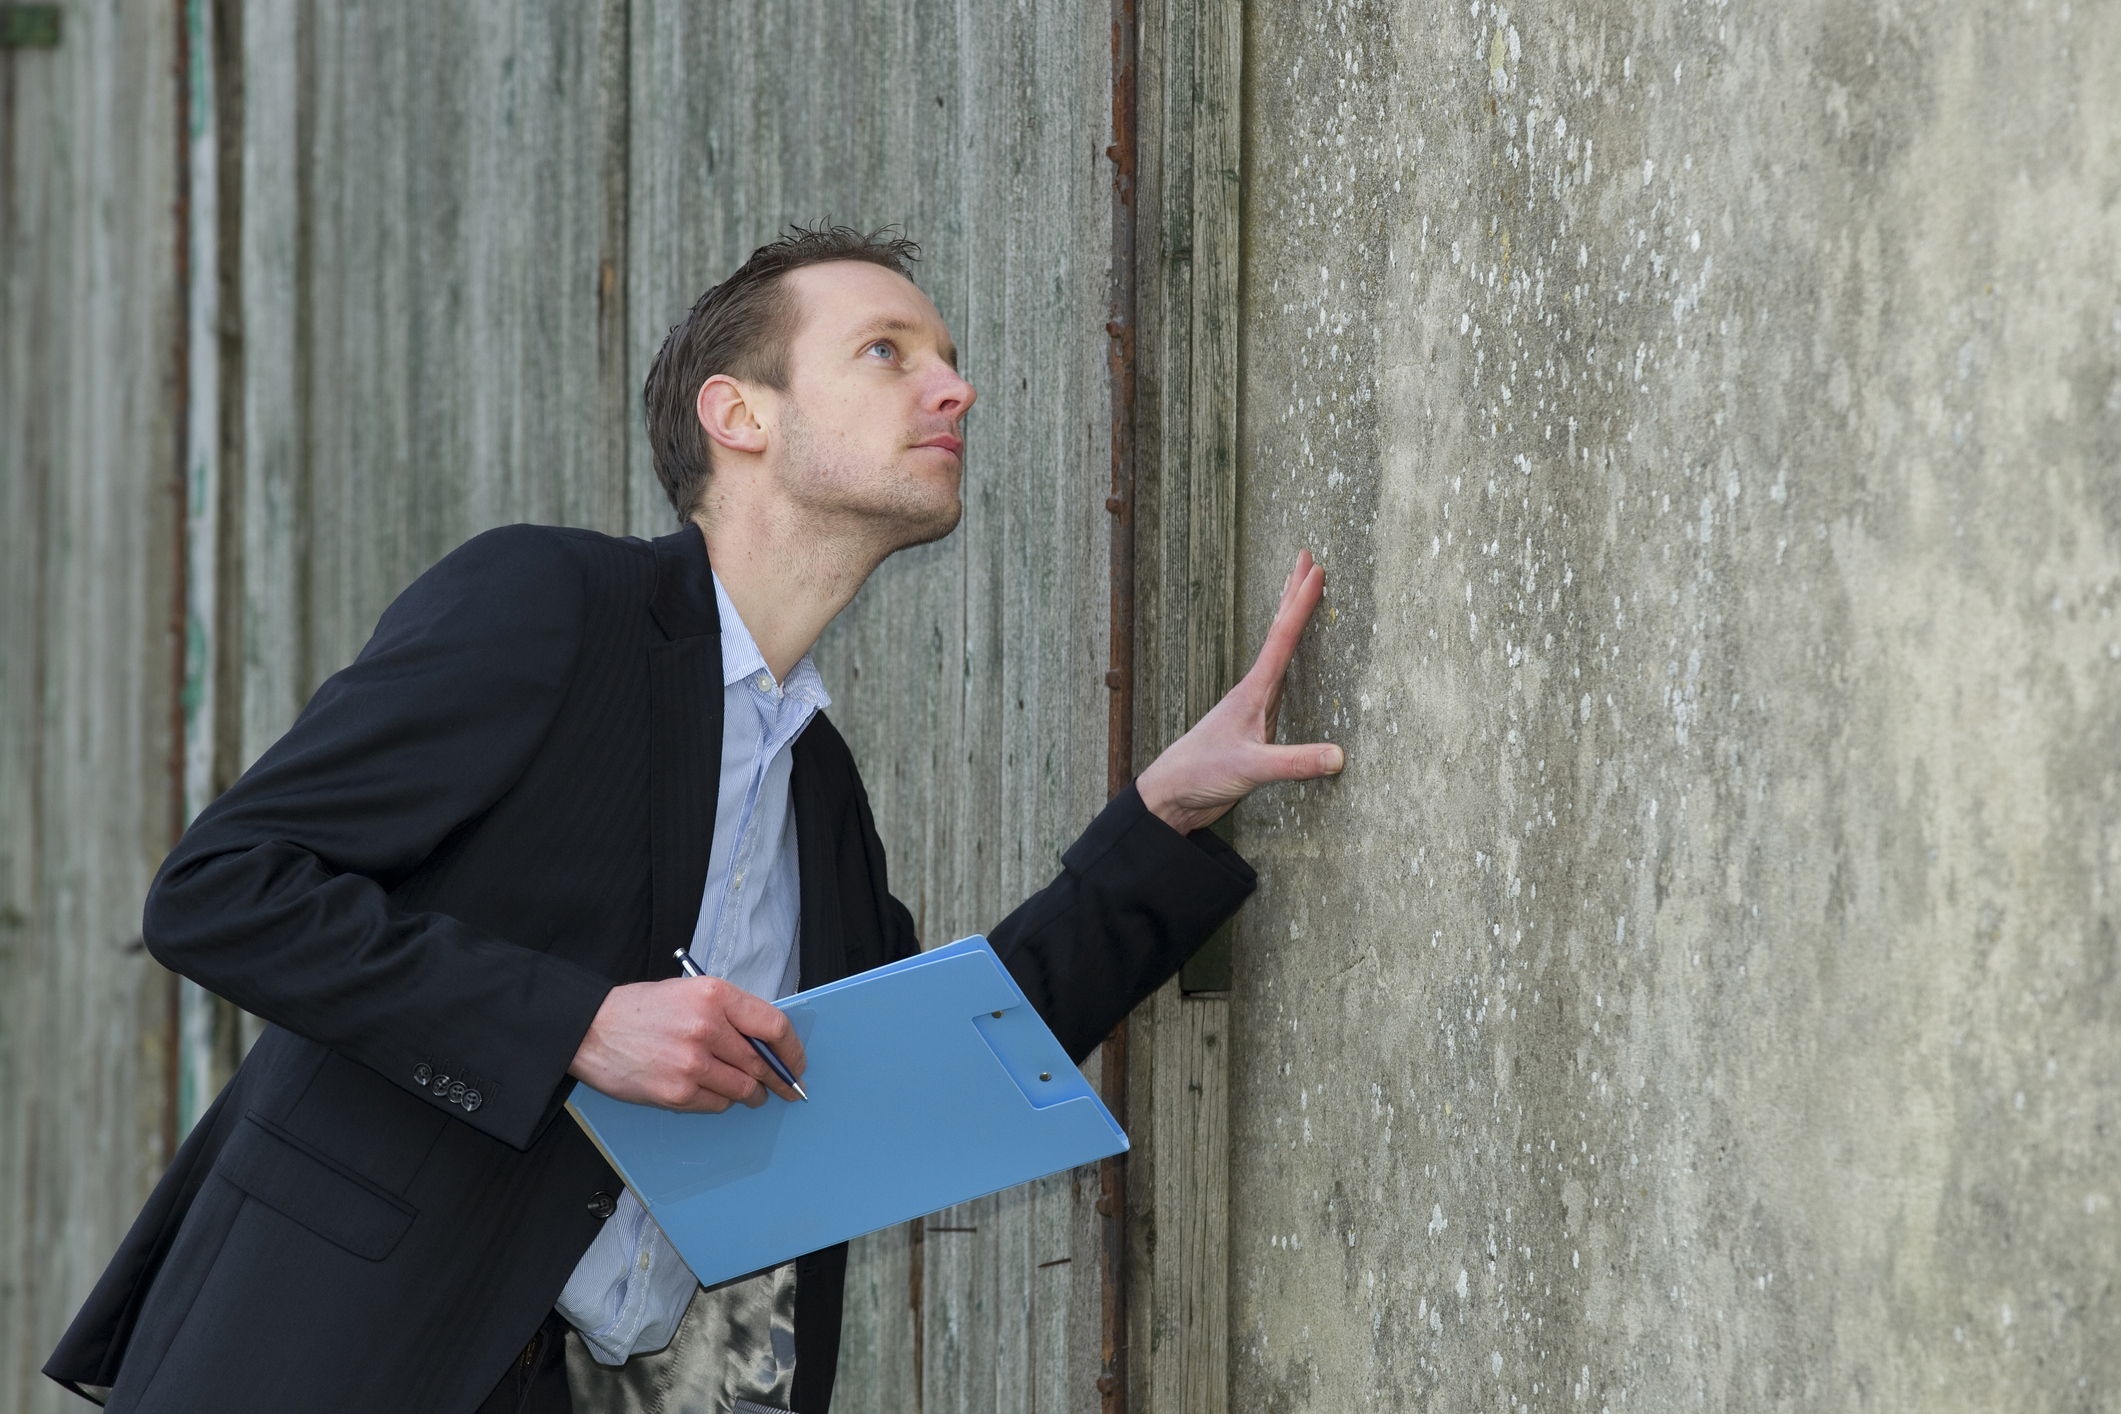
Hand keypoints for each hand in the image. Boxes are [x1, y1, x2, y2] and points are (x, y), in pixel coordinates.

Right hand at [569, 976, 806, 1111]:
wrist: (591, 1030)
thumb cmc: (641, 1010)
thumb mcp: (691, 992)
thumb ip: (731, 1013)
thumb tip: (768, 1042)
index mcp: (714, 995)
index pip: (774, 1026)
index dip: (792, 1049)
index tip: (797, 1062)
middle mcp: (707, 1028)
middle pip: (762, 1062)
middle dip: (777, 1079)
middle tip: (784, 1087)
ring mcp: (692, 1063)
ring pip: (744, 1088)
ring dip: (752, 1093)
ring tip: (750, 1091)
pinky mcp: (678, 1092)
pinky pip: (718, 1103)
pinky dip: (722, 1101)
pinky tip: (713, 1090)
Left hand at [1134, 550, 1344, 836]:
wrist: (1171, 794)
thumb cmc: (1201, 773)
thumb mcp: (1252, 769)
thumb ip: (1294, 763)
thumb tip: (1339, 756)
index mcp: (1252, 692)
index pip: (1282, 638)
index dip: (1301, 604)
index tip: (1317, 570)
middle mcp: (1253, 692)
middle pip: (1276, 633)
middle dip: (1292, 595)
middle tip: (1307, 559)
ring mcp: (1252, 708)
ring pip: (1276, 654)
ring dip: (1288, 622)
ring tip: (1297, 595)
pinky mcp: (1253, 728)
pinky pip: (1279, 684)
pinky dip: (1289, 662)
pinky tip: (1292, 664)